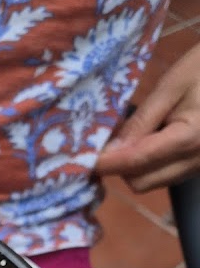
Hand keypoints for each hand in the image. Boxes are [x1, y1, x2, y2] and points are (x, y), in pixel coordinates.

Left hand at [95, 42, 199, 191]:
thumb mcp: (173, 85)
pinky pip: (169, 173)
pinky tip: (150, 137)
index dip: (104, 163)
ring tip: (130, 135)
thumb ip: (142, 120)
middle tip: (107, 140)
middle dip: (120, 166)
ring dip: (135, 166)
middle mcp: (197, 162)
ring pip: (154, 181)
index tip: (80, 159)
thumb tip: (111, 150)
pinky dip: (152, 162)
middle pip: (141, 182)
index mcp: (190, 140)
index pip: (135, 163)